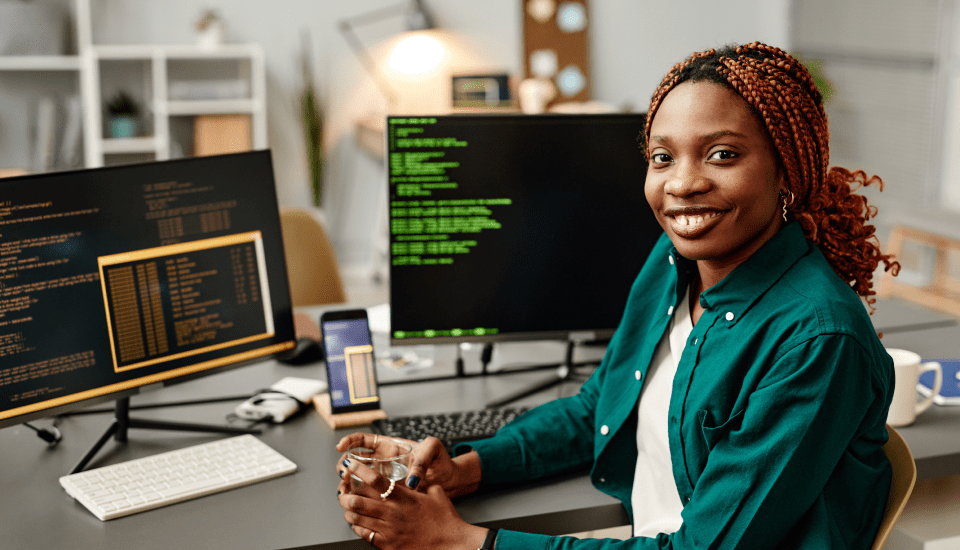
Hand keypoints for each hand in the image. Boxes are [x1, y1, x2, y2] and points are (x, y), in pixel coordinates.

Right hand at [336, 433, 480, 496]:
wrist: (449, 481)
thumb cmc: (441, 461)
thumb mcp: (433, 450)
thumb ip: (422, 459)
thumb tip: (412, 480)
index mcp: (390, 447)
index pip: (364, 440)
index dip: (350, 441)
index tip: (341, 447)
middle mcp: (384, 462)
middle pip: (355, 460)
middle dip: (344, 464)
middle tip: (344, 473)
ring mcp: (384, 478)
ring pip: (358, 478)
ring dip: (347, 483)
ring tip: (344, 490)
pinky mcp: (388, 493)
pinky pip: (368, 494)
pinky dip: (358, 497)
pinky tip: (355, 501)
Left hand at [337, 456, 487, 549]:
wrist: (451, 544)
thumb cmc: (445, 520)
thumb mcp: (436, 493)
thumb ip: (422, 484)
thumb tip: (416, 478)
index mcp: (404, 498)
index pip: (375, 480)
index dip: (359, 470)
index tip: (350, 465)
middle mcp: (393, 513)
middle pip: (358, 501)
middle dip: (345, 494)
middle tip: (343, 490)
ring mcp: (389, 530)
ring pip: (357, 519)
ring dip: (349, 511)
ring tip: (347, 506)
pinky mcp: (388, 545)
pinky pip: (364, 535)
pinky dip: (357, 527)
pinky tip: (358, 523)